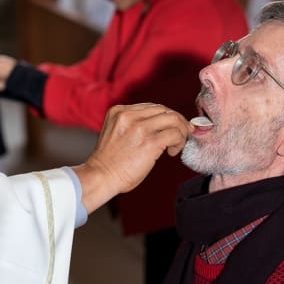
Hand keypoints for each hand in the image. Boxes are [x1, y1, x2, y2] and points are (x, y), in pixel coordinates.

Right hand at [73, 103, 192, 212]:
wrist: (101, 176)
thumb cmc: (109, 162)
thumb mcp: (116, 132)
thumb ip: (132, 124)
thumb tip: (159, 127)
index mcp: (119, 111)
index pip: (151, 107)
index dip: (165, 117)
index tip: (172, 127)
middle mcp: (129, 115)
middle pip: (163, 110)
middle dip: (177, 121)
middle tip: (182, 134)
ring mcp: (140, 127)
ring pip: (173, 119)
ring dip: (181, 131)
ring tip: (177, 144)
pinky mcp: (150, 141)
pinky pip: (175, 134)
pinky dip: (179, 141)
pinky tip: (173, 152)